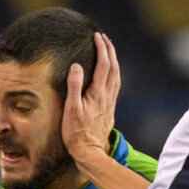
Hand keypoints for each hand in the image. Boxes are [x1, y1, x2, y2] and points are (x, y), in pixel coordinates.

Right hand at [62, 32, 119, 165]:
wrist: (90, 153)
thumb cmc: (76, 133)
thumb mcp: (71, 109)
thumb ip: (74, 86)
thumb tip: (77, 66)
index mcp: (98, 93)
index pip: (103, 65)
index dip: (101, 48)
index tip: (96, 36)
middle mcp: (107, 97)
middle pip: (113, 68)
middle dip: (110, 51)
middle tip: (104, 38)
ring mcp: (110, 104)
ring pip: (117, 77)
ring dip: (114, 62)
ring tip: (109, 51)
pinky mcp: (109, 111)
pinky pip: (115, 87)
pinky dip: (114, 75)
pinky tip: (110, 75)